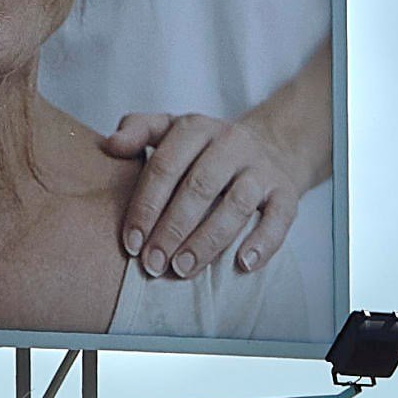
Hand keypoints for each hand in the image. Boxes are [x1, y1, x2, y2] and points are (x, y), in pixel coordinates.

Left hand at [100, 110, 305, 280]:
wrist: (271, 146)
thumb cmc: (206, 149)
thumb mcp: (172, 129)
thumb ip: (139, 130)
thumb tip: (111, 144)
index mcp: (196, 128)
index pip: (165, 167)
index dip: (146, 207)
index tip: (131, 244)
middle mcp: (231, 143)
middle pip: (199, 188)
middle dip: (172, 230)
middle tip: (153, 263)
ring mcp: (261, 168)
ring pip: (236, 205)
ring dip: (208, 241)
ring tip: (184, 269)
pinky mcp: (286, 191)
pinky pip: (279, 218)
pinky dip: (263, 242)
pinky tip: (243, 264)